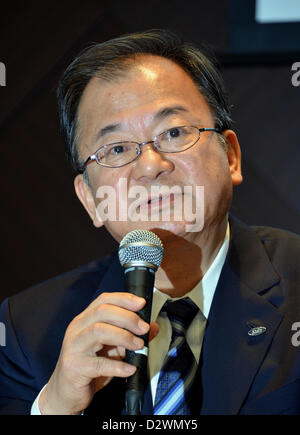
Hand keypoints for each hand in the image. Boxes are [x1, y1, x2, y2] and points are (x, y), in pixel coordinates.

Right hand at [39, 292, 158, 413]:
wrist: (66, 392)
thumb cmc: (90, 366)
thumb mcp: (112, 348)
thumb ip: (129, 335)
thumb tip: (152, 328)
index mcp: (85, 320)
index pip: (103, 300)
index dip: (123, 299)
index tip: (141, 303)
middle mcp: (77, 329)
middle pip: (102, 311)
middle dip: (127, 317)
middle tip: (143, 328)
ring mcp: (73, 347)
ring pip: (98, 331)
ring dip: (123, 336)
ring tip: (139, 346)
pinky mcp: (74, 367)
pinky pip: (99, 364)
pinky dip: (118, 366)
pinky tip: (130, 369)